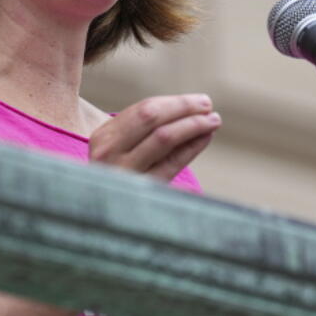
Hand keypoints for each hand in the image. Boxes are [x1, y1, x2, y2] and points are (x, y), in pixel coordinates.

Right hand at [89, 94, 220, 181]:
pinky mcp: (142, 190)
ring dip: (193, 125)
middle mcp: (108, 153)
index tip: (199, 101)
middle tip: (208, 106)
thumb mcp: (121, 150)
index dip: (175, 102)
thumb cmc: (119, 174)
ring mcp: (124, 172)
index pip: (143, 109)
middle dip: (184, 108)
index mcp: (102, 137)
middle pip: (152, 118)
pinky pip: (172, 163)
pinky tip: (205, 139)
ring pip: (164, 138)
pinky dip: (191, 147)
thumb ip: (146, 130)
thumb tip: (194, 109)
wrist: (102, 214)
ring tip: (213, 121)